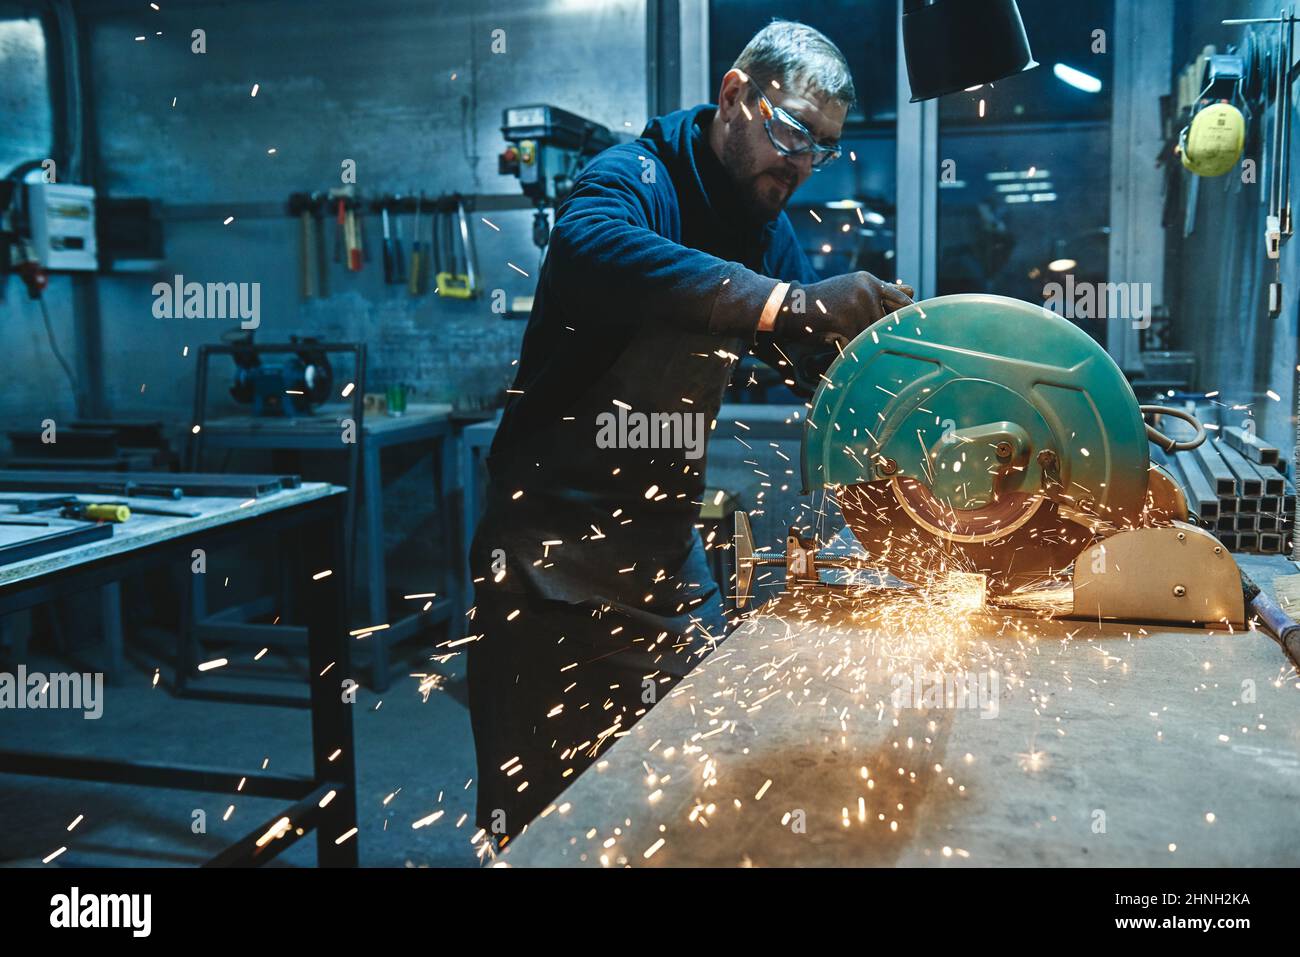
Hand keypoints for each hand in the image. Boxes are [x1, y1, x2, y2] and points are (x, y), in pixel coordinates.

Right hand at [774, 272, 913, 344]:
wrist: (790, 306)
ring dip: (861, 342)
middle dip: (879, 333)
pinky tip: (838, 345)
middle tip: (872, 342)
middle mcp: (866, 289)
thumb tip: (912, 290)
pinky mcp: (845, 321)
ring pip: (872, 335)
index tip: (909, 329)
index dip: (907, 316)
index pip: (901, 300)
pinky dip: (850, 348)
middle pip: (886, 322)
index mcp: (869, 281)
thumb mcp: (853, 289)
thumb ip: (881, 291)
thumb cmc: (823, 301)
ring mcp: (856, 304)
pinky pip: (857, 343)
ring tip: (846, 340)